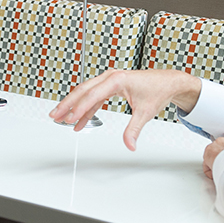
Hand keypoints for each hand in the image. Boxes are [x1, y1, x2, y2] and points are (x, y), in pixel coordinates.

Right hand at [49, 69, 201, 150]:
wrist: (168, 82)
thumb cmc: (157, 90)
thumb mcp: (145, 112)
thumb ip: (134, 129)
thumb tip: (129, 144)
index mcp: (117, 80)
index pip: (92, 95)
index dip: (79, 109)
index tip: (70, 119)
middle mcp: (110, 77)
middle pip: (83, 91)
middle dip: (68, 104)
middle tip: (55, 116)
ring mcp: (109, 80)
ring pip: (85, 93)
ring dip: (73, 105)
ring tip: (61, 118)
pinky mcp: (111, 86)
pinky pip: (94, 97)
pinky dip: (85, 108)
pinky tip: (79, 120)